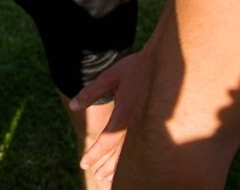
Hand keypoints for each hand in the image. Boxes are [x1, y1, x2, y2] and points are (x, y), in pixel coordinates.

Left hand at [69, 52, 149, 187]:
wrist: (167, 62)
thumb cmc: (136, 67)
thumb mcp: (110, 77)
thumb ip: (91, 92)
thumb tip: (73, 106)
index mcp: (125, 112)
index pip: (107, 139)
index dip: (95, 154)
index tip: (84, 164)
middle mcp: (138, 124)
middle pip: (121, 153)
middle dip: (107, 166)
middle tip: (96, 177)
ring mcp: (148, 126)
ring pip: (133, 154)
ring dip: (120, 167)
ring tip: (109, 179)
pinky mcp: (156, 124)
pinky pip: (143, 147)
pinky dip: (133, 159)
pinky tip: (130, 166)